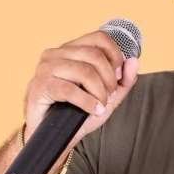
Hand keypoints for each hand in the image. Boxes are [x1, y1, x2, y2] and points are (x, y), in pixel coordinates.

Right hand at [22, 28, 138, 145]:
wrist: (52, 136)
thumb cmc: (77, 113)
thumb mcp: (107, 96)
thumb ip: (123, 80)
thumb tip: (134, 60)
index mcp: (71, 50)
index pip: (99, 38)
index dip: (115, 55)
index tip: (118, 76)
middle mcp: (56, 54)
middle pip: (94, 55)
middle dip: (109, 79)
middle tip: (109, 96)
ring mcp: (46, 68)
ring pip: (84, 71)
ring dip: (99, 92)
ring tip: (100, 105)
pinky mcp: (40, 86)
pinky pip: (70, 90)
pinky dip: (88, 102)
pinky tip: (94, 110)